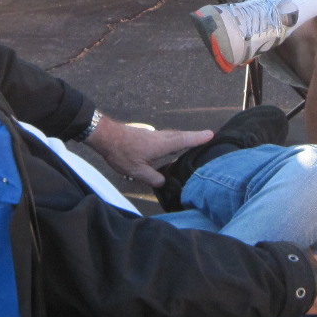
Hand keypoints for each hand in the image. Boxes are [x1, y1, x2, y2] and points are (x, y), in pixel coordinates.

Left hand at [85, 115, 212, 186]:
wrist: (106, 136)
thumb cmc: (122, 153)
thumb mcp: (137, 171)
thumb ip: (153, 178)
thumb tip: (163, 182)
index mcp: (161, 145)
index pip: (183, 141)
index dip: (197, 139)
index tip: (211, 135)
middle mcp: (160, 137)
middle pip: (181, 136)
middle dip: (195, 136)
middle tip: (208, 136)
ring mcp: (153, 135)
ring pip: (173, 136)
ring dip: (185, 137)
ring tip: (194, 141)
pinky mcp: (147, 136)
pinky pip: (166, 137)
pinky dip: (175, 139)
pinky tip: (172, 146)